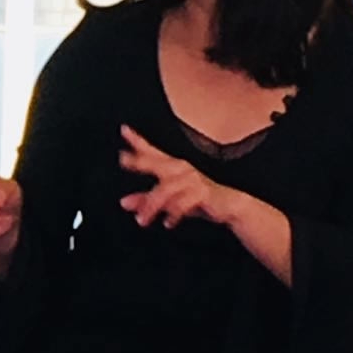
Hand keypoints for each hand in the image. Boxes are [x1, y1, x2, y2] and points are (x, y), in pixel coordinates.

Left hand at [117, 125, 234, 228]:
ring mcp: (192, 179)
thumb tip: (123, 203)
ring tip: (141, 220)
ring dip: (152, 205)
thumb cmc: (198, 199)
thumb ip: (146, 200)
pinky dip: (174, 213)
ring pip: (166, 189)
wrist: (229, 205)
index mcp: (173, 167)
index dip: (138, 141)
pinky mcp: (202, 192)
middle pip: (157, 162)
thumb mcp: (169, 201)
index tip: (124, 129)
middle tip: (123, 160)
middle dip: (141, 161)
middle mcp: (182, 169)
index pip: (152, 151)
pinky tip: (167, 222)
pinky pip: (183, 202)